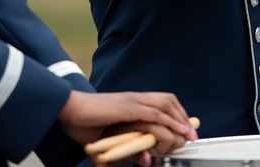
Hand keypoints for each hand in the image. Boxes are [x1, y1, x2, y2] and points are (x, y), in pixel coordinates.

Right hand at [59, 91, 196, 164]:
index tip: (184, 128)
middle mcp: (134, 99)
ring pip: (165, 106)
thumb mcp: (107, 140)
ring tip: (189, 135)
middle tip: (191, 134)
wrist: (68, 111)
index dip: (174, 113)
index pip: (159, 102)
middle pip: (167, 100)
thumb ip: (121, 151)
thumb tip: (132, 163)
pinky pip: (155, 114)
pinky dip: (170, 122)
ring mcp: (132, 102)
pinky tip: (179, 131)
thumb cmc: (82, 123)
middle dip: (182, 116)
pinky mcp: (128, 109)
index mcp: (130, 102)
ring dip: (180, 120)